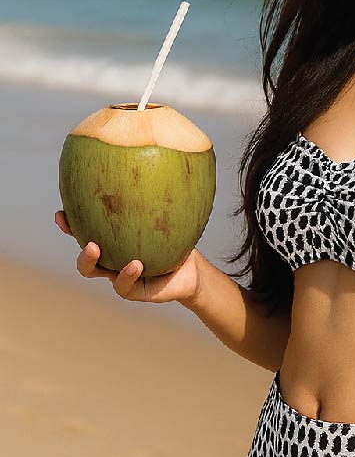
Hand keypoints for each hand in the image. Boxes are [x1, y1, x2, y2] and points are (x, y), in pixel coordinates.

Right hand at [54, 209, 202, 305]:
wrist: (191, 270)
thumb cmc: (176, 239)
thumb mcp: (165, 217)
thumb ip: (155, 200)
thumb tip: (149, 166)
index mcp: (112, 240)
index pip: (85, 230)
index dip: (69, 224)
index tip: (61, 214)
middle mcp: (111, 258)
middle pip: (82, 251)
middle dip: (72, 238)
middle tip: (74, 230)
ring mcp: (118, 275)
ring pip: (93, 271)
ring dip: (89, 260)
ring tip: (94, 248)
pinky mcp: (133, 290)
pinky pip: (123, 285)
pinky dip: (127, 274)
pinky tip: (136, 264)